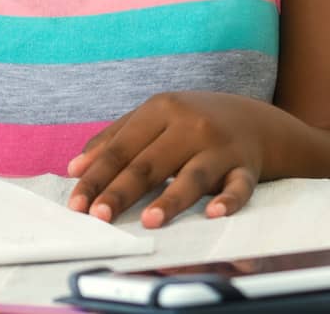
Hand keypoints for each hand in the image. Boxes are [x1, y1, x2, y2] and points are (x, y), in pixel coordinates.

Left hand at [67, 91, 281, 227]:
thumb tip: (76, 168)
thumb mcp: (153, 119)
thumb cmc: (191, 123)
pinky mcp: (246, 166)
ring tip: (150, 221)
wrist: (253, 119)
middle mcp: (189, 124)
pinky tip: (213, 213)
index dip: (97, 176)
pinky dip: (228, 200)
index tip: (77, 203)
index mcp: (160, 109)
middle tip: (100, 216)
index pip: (121, 148)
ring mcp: (220, 146)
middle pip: (149, 163)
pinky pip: (239, 186)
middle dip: (122, 191)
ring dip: (170, 199)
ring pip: (192, 176)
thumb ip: (114, 139)